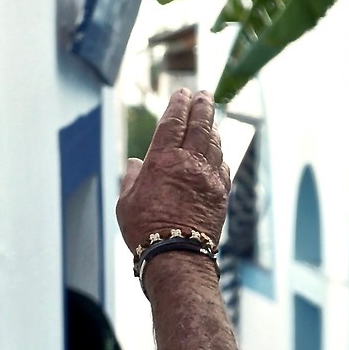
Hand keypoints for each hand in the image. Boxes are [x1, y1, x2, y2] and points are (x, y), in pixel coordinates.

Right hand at [117, 89, 229, 254]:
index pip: (174, 121)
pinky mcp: (221, 194)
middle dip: (202, 106)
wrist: (176, 256)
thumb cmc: (145, 231)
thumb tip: (135, 163)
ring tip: (210, 119)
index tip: (183, 93)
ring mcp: (209, 178)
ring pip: (214, 143)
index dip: (179, 104)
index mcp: (163, 160)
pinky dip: (219, 153)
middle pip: (200, 125)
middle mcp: (190, 163)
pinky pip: (223, 165)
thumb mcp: (126, 202)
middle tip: (204, 94)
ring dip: (212, 127)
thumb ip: (131, 177)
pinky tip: (217, 151)